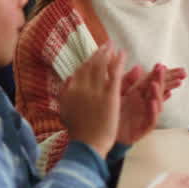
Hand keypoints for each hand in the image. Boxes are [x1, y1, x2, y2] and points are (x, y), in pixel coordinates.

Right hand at [60, 42, 125, 158]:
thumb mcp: (65, 110)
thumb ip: (65, 92)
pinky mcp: (109, 96)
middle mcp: (81, 88)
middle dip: (99, 53)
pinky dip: (118, 62)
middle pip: (90, 66)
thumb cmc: (79, 130)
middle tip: (106, 44)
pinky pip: (114, 74)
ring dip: (108, 54)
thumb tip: (68, 78)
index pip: (80, 71)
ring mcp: (95, 91)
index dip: (88, 60)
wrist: (88, 143)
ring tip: (113, 46)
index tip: (95, 53)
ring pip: (101, 67)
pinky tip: (123, 53)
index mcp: (70, 92)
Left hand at [116, 64, 184, 145]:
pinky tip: (152, 102)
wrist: (104, 135)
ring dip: (158, 93)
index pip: (154, 81)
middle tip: (176, 72)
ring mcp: (146, 115)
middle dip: (169, 81)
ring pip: (157, 103)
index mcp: (139, 94)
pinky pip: (151, 119)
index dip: (162, 74)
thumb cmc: (111, 115)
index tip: (165, 65)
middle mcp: (145, 103)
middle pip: (159, 90)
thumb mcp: (117, 94)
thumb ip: (127, 81)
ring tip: (156, 84)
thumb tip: (138, 67)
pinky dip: (152, 111)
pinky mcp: (144, 128)